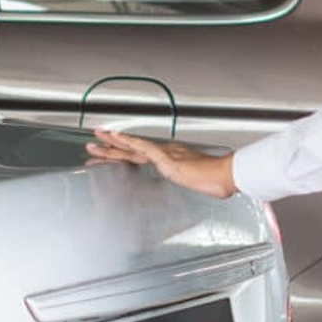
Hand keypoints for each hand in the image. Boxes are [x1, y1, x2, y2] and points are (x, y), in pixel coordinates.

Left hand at [86, 130, 238, 198]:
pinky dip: (129, 142)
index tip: (114, 150)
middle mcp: (167, 152)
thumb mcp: (199, 182)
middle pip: (133, 149)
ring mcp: (166, 154)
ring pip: (133, 147)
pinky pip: (144, 148)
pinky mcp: (167, 159)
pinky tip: (118, 138)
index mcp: (173, 158)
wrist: (226, 176)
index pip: (143, 155)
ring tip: (97, 140)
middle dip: (112, 146)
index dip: (126, 152)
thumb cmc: (218, 180)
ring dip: (113, 144)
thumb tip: (192, 183)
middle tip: (95, 139)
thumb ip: (192, 181)